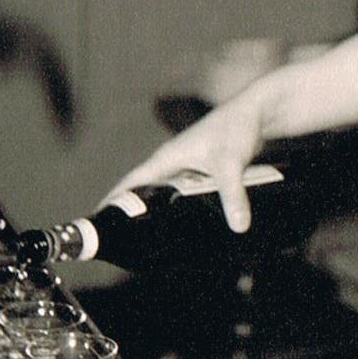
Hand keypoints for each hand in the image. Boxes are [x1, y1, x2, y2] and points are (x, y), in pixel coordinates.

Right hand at [100, 93, 264, 232]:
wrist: (260, 112)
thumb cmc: (238, 128)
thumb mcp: (231, 164)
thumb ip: (233, 195)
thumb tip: (238, 226)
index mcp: (167, 158)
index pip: (130, 184)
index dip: (112, 204)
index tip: (96, 226)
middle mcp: (172, 162)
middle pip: (143, 192)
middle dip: (132, 215)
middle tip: (123, 246)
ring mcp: (188, 166)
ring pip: (164, 195)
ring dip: (156, 213)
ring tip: (148, 244)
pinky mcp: (203, 171)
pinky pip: (184, 195)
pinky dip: (179, 210)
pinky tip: (183, 228)